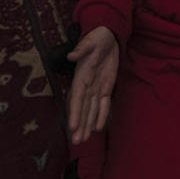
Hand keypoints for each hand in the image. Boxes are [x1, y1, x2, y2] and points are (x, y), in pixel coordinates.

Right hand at [67, 27, 118, 144]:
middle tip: (76, 142)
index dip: (74, 112)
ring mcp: (96, 87)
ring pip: (90, 109)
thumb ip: (83, 48)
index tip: (72, 126)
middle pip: (82, 108)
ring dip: (86, 124)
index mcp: (82, 76)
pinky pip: (103, 104)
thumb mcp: (93, 40)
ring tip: (82, 141)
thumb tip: (71, 55)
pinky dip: (101, 115)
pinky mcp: (105, 87)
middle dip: (79, 125)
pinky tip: (97, 128)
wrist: (108, 36)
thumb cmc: (98, 37)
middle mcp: (87, 85)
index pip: (77, 97)